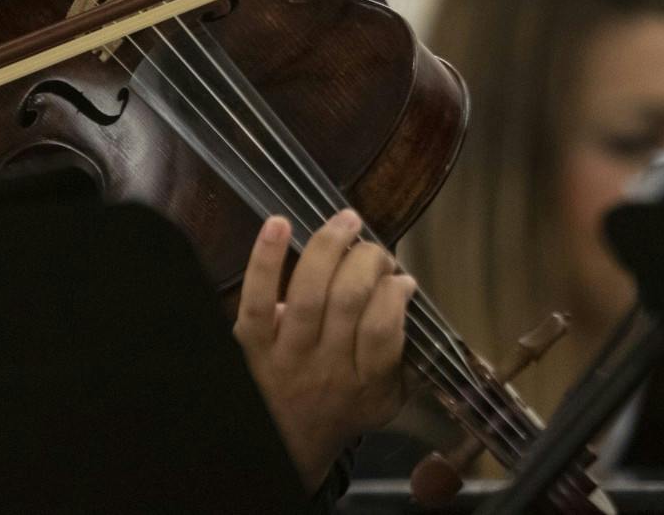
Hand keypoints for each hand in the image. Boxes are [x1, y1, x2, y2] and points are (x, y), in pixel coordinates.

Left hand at [233, 209, 413, 491]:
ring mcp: (287, 354)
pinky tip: (279, 223)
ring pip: (308, 293)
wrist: (289, 443)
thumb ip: (406, 358)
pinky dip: (264, 258)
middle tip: (375, 250)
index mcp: (366, 384)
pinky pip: (256, 298)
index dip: (394, 294)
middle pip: (348, 302)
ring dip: (329, 247)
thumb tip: (411, 292)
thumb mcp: (386, 399)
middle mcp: (327, 369)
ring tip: (347, 221)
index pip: (383, 331)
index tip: (401, 278)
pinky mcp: (252, 342)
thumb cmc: (343, 407)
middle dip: (367, 261)